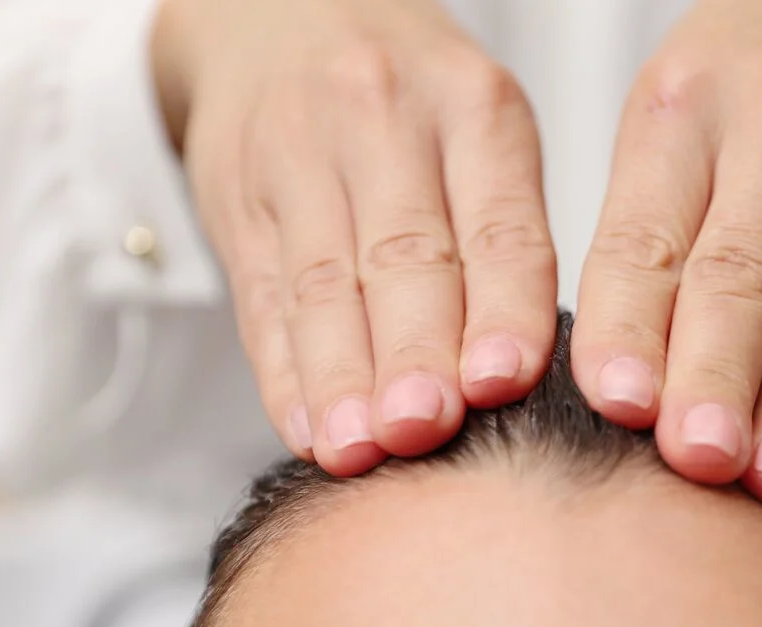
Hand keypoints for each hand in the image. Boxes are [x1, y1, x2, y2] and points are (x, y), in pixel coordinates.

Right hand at [152, 0, 558, 474]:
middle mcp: (386, 121)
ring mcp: (301, 156)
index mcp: (474, 108)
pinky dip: (285, 370)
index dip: (501, 306)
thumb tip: (522, 386)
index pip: (497, 222)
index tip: (502, 382)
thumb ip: (503, 239)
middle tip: (423, 427)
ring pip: (325, 283)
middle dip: (415, 352)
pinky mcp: (238, 199)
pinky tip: (305, 428)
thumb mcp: (479, 131)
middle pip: (405, 256)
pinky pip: (264, 296)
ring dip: (343, 377)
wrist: (277, 16)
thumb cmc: (411, 106)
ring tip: (358, 449)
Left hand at [571, 0, 761, 507]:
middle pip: (746, 273)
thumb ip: (642, 237)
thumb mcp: (672, 119)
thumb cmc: (750, 83)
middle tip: (699, 460)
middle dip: (719, 375)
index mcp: (686, 110)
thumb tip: (613, 385)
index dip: (631, 323)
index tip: (618, 405)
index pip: (650, 233)